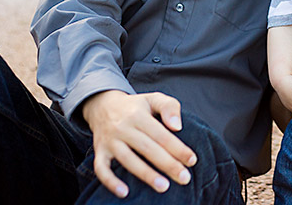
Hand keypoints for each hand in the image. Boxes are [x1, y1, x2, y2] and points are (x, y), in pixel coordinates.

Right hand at [81, 90, 196, 198]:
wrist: (102, 105)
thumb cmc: (136, 106)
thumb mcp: (154, 98)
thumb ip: (169, 107)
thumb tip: (177, 127)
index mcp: (138, 115)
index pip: (161, 134)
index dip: (178, 148)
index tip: (192, 161)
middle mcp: (123, 127)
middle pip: (148, 148)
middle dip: (168, 165)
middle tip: (185, 178)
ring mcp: (109, 141)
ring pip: (128, 160)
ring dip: (146, 174)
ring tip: (164, 187)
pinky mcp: (99, 151)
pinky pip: (101, 168)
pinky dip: (110, 182)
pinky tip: (124, 193)